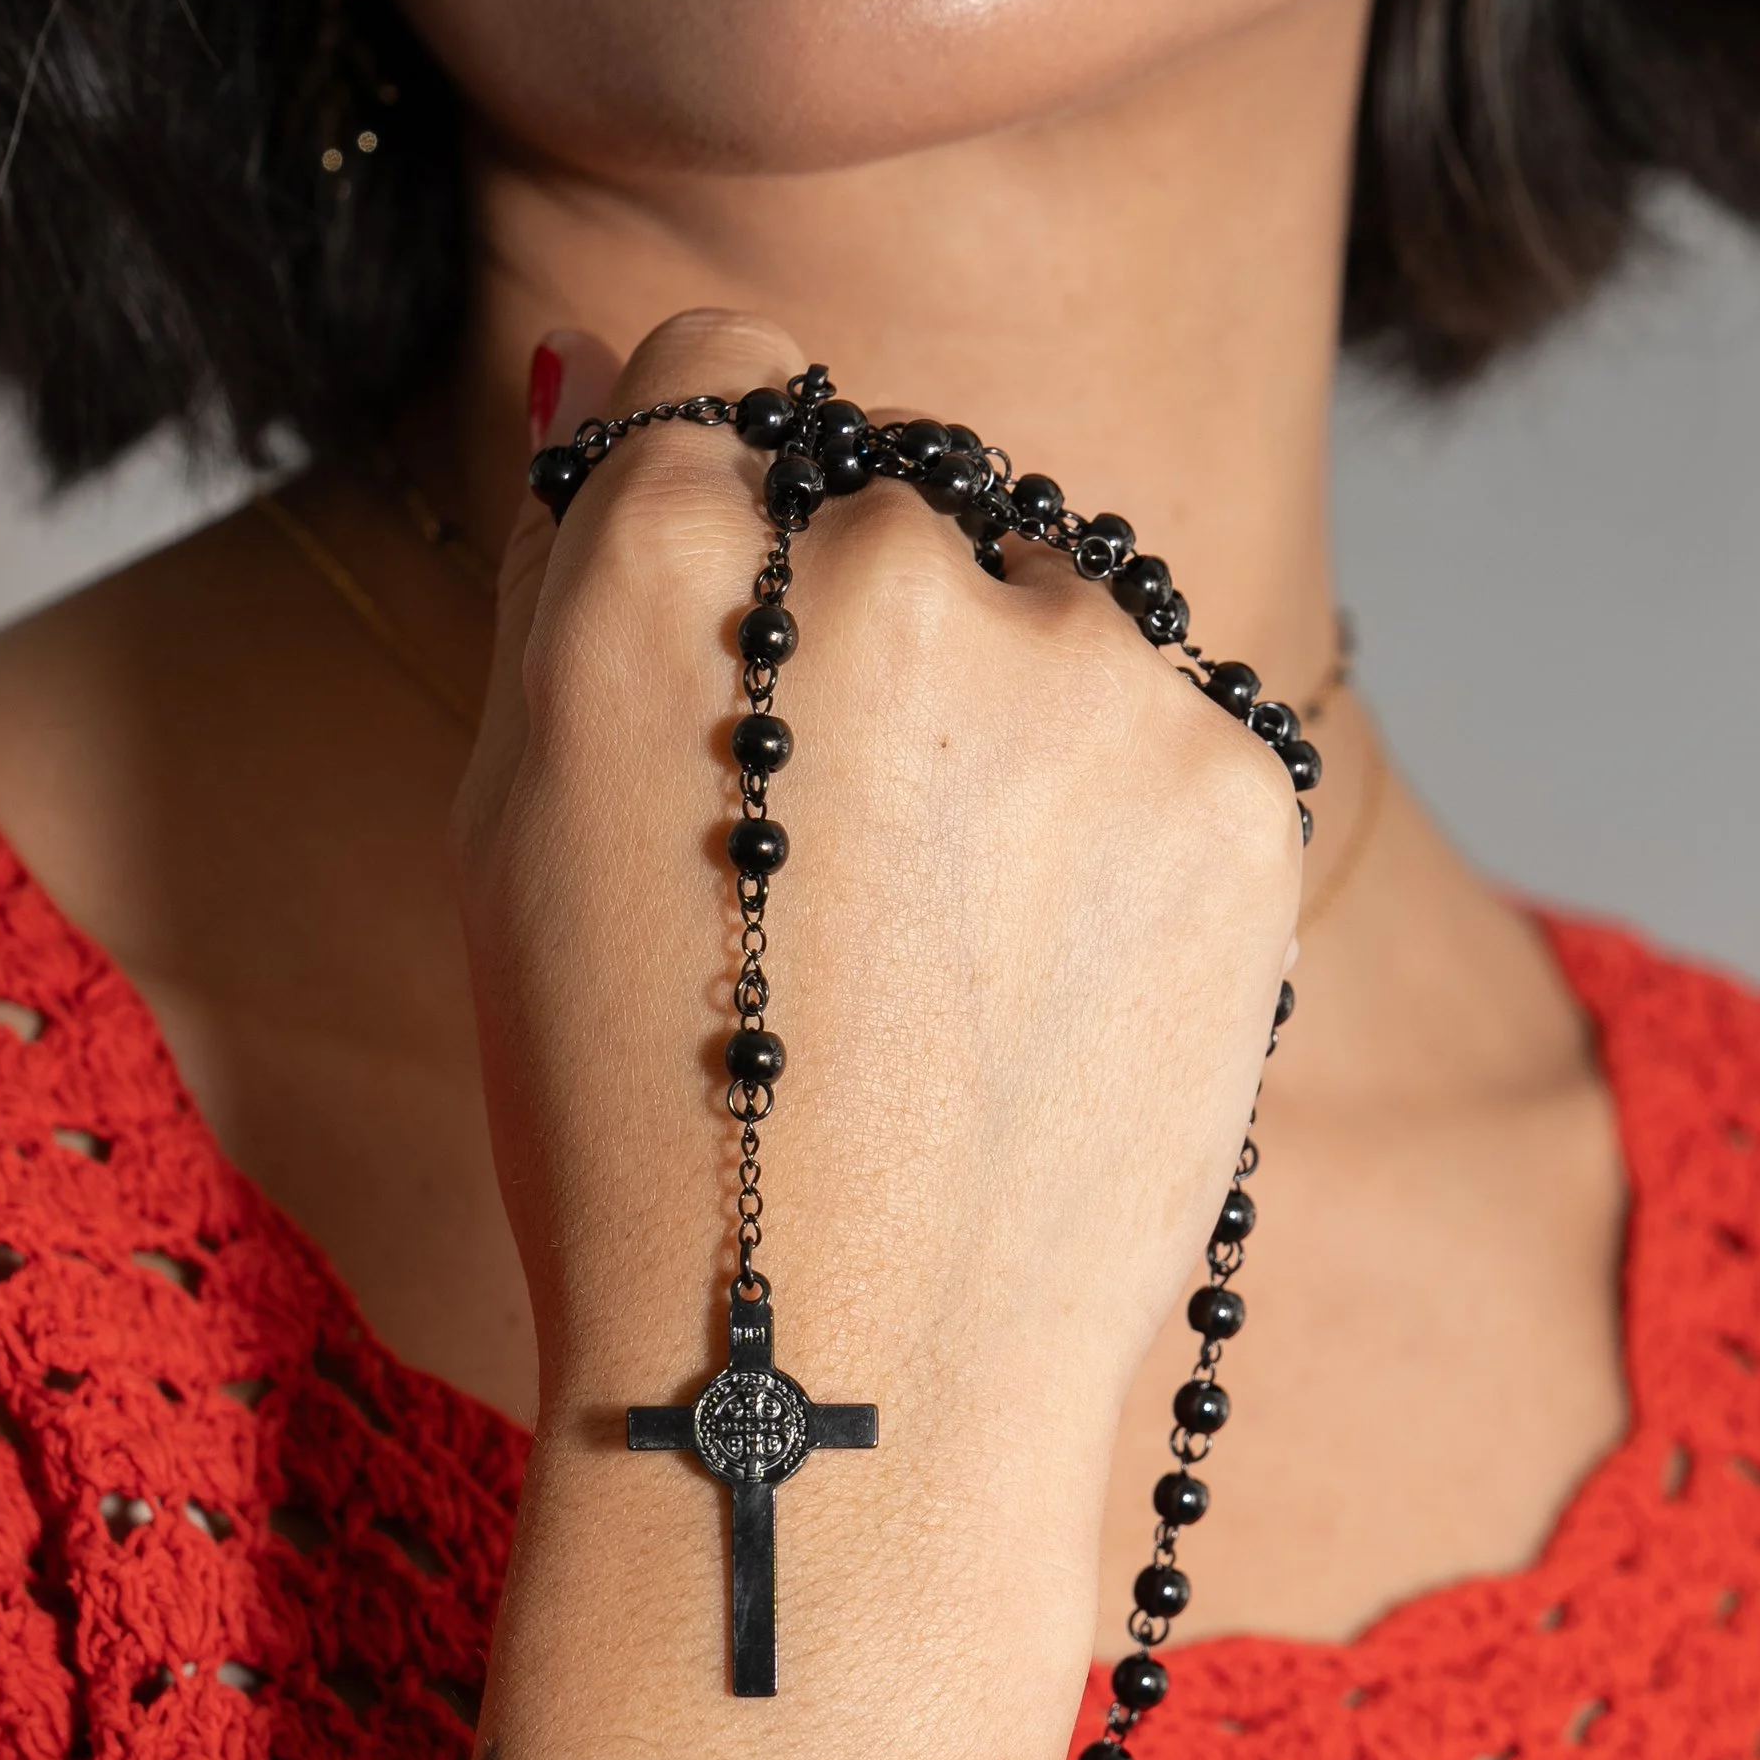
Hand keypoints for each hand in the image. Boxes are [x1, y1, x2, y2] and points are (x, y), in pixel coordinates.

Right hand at [455, 311, 1300, 1559]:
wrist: (843, 1387)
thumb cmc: (635, 1127)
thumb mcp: (517, 827)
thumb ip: (583, 572)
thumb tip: (623, 375)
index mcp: (667, 558)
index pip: (730, 372)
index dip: (723, 526)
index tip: (735, 679)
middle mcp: (896, 570)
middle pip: (902, 499)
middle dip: (878, 635)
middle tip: (840, 876)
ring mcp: (1097, 675)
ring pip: (1060, 613)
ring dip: (1016, 729)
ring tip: (951, 967)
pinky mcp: (1242, 788)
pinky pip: (1172, 732)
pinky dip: (1123, 833)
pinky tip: (1048, 995)